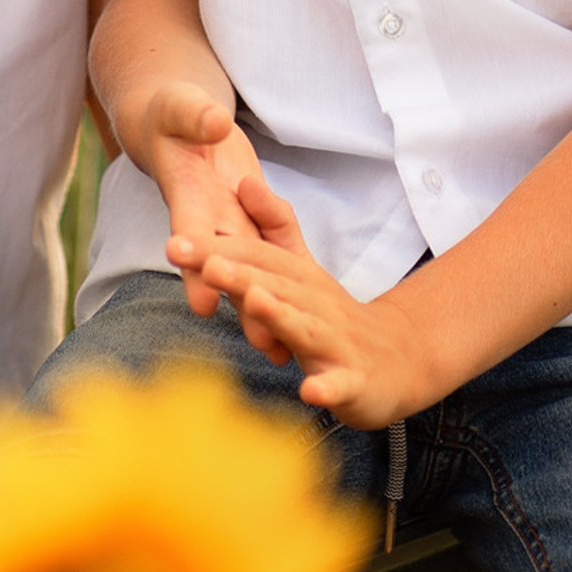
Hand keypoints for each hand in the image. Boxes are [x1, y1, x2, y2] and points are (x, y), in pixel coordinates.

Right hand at [139, 80, 273, 333]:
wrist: (180, 126)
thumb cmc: (174, 113)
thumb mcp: (180, 107)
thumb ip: (196, 117)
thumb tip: (215, 123)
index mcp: (188, 194)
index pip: (192, 232)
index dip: (197, 267)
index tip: (203, 303)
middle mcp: (210, 219)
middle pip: (225, 266)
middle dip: (242, 305)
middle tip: (260, 341)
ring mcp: (233, 223)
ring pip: (251, 271)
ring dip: (263, 308)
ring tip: (282, 351)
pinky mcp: (254, 219)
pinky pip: (272, 252)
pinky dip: (281, 285)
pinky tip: (295, 324)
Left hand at [183, 174, 435, 429]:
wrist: (396, 359)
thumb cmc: (331, 315)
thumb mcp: (301, 269)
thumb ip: (271, 228)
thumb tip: (242, 179)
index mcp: (298, 276)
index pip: (255, 256)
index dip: (216, 248)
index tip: (175, 243)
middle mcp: (316, 302)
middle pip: (275, 284)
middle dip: (239, 275)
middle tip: (205, 265)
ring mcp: (336, 341)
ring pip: (306, 326)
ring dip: (280, 316)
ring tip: (255, 304)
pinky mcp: (354, 381)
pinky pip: (340, 384)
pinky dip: (326, 387)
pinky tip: (309, 391)